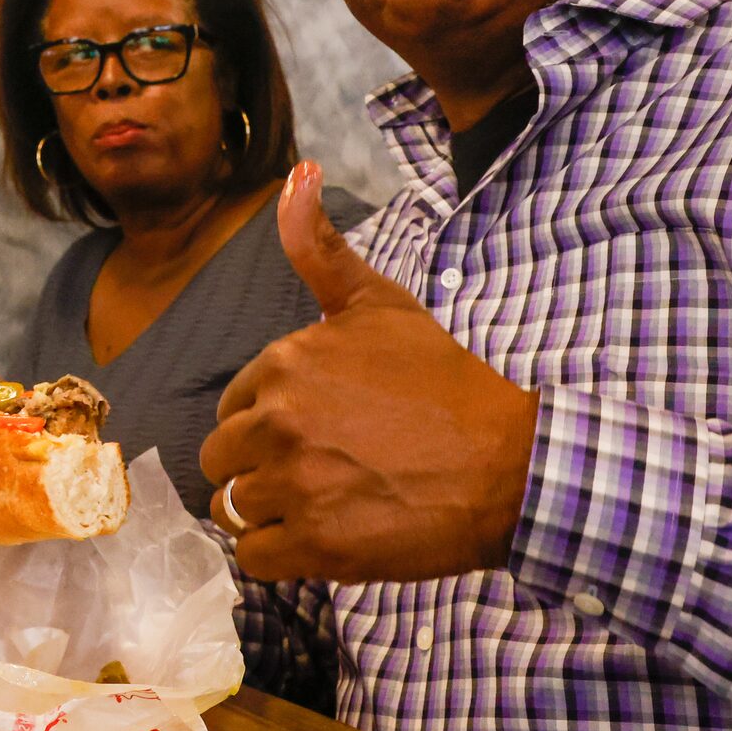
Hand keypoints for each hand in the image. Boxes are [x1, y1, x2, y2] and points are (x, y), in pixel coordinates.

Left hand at [200, 164, 540, 583]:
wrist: (509, 464)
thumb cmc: (447, 384)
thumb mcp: (379, 304)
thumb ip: (320, 247)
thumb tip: (296, 172)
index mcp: (283, 362)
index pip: (234, 404)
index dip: (270, 420)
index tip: (320, 427)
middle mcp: (275, 419)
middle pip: (222, 459)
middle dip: (260, 467)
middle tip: (323, 469)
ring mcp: (292, 485)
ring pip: (234, 508)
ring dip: (272, 512)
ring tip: (327, 502)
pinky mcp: (314, 545)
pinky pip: (254, 558)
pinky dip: (281, 555)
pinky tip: (324, 537)